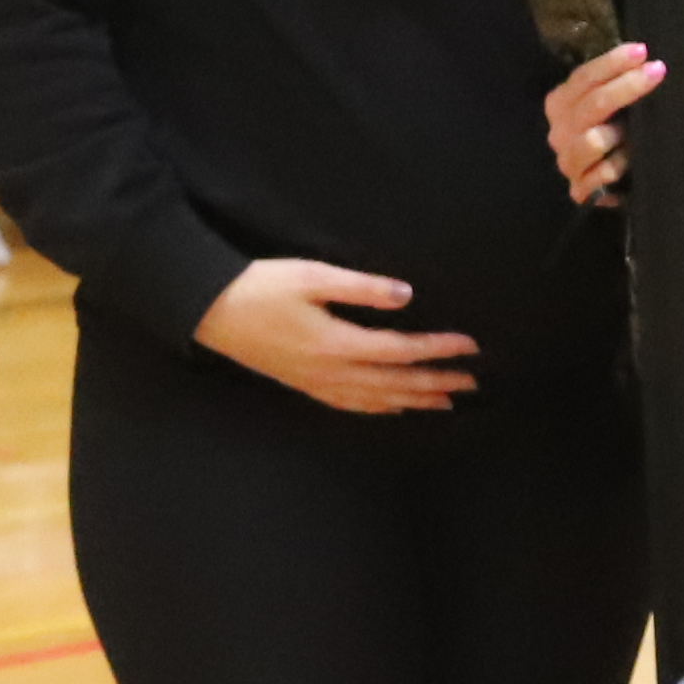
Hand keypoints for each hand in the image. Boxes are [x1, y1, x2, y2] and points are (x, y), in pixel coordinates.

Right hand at [196, 256, 478, 416]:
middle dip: (437, 381)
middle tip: (474, 381)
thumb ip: (361, 288)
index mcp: (337, 344)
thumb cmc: (259, 287)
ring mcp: (316, 384)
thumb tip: (406, 296)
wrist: (209, 310)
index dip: (438, 349)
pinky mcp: (304, 385)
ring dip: (415, 399)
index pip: (401, 351)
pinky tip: (394, 406)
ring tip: (447, 400)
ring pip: (377, 400)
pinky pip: (352, 404)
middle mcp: (331, 373)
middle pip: (396, 383)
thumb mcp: (311, 276)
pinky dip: (380, 407)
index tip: (470, 345)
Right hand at [546, 42, 661, 205]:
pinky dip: (616, 168)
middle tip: (656, 71)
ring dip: (618, 136)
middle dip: (626, 86)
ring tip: (633, 136)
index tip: (641, 51)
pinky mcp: (578, 189)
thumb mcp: (607, 106)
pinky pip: (601, 176)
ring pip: (593, 141)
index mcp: (561, 104)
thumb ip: (614, 85)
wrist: (602, 183)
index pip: (583, 77)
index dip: (612, 63)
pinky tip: (627, 166)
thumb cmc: (610, 135)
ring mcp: (567, 161)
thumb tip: (644, 62)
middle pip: (593, 104)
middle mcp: (559, 131)